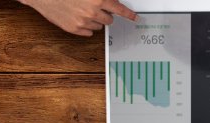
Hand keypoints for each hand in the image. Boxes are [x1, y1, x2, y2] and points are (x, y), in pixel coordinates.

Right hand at [21, 0, 136, 36]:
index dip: (129, 14)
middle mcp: (92, 12)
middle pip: (110, 19)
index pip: (120, 9)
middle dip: (105, 14)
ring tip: (81, 10)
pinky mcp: (74, 29)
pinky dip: (85, 26)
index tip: (135, 18)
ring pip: (99, 26)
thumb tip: (110, 2)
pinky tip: (76, 17)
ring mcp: (83, 22)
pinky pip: (88, 32)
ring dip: (94, 20)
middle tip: (95, 8)